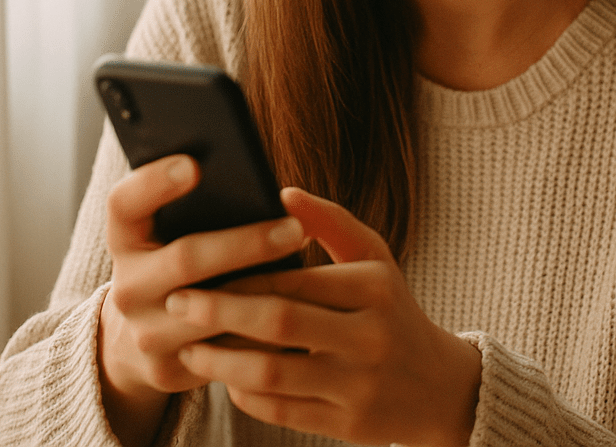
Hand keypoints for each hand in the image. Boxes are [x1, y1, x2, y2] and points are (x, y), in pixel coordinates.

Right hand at [98, 155, 307, 446]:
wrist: (152, 339)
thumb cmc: (184, 265)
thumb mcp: (176, 233)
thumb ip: (203, 206)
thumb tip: (265, 186)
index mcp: (125, 240)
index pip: (124, 204)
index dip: (154, 182)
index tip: (195, 164)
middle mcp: (127, 288)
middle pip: (185, 258)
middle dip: (246, 242)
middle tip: (294, 227)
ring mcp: (146, 333)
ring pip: (212, 311)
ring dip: (265, 290)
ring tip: (310, 271)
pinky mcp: (171, 370)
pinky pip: (228, 351)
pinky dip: (266, 330)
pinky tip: (303, 313)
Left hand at [165, 187, 482, 446]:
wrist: (439, 386)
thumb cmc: (392, 310)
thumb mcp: (376, 259)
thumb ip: (330, 222)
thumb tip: (281, 191)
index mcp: (375, 288)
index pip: (295, 278)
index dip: (241, 276)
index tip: (196, 271)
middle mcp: (370, 336)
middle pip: (278, 323)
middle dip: (219, 313)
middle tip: (177, 304)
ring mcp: (359, 385)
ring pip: (271, 374)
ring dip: (219, 362)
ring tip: (189, 347)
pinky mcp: (347, 425)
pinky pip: (280, 412)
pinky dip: (244, 395)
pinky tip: (225, 379)